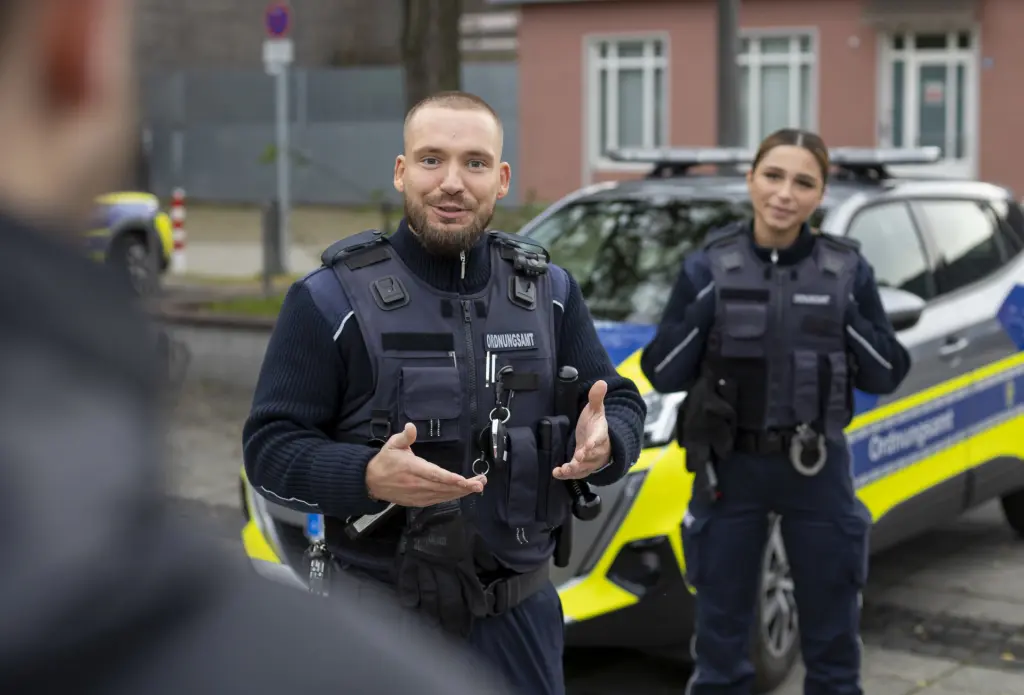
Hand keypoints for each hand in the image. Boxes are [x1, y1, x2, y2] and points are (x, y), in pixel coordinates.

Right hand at [366, 423, 484, 506]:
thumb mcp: (393, 444)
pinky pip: (438, 500)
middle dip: (464, 486)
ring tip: (477, 486)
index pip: (434, 475)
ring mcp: (418, 495)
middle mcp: (417, 484)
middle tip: (481, 482)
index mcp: (412, 468)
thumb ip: (405, 436)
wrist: (370, 482)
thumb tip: (411, 426)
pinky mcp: (418, 501)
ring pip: (443, 495)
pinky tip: (462, 493)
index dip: (450, 478)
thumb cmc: (385, 460)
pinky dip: (451, 497)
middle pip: (444, 487)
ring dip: (461, 492)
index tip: (465, 480)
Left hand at [553, 380, 610, 479]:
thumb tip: (602, 382)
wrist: (601, 441)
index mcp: (600, 434)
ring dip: (574, 470)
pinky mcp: (582, 467)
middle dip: (583, 460)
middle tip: (575, 461)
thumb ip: (596, 398)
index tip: (588, 445)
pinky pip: (576, 473)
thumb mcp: (596, 410)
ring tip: (564, 470)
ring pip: (584, 468)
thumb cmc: (596, 425)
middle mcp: (596, 450)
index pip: (598, 438)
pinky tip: (557, 473)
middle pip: (592, 457)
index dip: (593, 442)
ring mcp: (589, 460)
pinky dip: (567, 475)